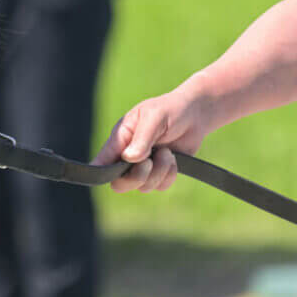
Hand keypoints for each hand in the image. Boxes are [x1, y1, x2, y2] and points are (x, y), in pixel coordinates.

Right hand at [92, 86, 212, 192]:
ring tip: (167, 152)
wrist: (195, 115)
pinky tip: (174, 159)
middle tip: (149, 162)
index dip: (101, 171)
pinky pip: (160, 186)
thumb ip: (141, 138)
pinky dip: (169, 175)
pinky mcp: (160, 173)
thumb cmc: (170, 110)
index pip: (103, 160)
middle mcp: (128, 155)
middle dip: (137, 177)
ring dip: (159, 172)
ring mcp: (144, 166)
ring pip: (143, 186)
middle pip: (120, 183)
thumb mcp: (155, 117)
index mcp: (120, 138)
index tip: (111, 175)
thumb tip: (128, 158)